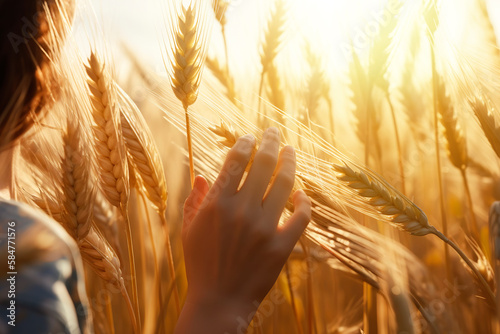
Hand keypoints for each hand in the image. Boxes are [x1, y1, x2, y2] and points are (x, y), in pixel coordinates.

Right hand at [175, 127, 310, 333]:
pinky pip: (301, 216)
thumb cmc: (200, 264)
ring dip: (290, 162)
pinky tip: (301, 193)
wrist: (219, 301)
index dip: (245, 143)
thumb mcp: (189, 230)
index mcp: (217, 204)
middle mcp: (242, 211)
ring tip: (291, 150)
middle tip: (274, 131)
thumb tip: (202, 174)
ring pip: (285, 184)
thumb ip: (194, 200)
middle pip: (263, 165)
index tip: (251, 137)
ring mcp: (264, 228)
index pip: (235, 161)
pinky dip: (304, 201)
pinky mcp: (282, 246)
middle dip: (270, 142)